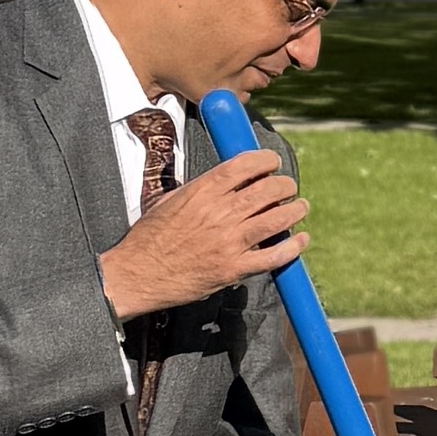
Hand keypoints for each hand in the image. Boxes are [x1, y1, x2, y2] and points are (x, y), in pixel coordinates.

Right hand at [100, 140, 307, 323]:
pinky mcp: (232, 269)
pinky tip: (300, 240)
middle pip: (267, 190)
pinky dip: (292, 247)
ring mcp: (228, 242)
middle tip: (288, 187)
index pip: (244, 166)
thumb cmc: (148, 238)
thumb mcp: (168, 201)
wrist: (136, 274)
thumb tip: (223, 180)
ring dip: (295, 210)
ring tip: (300, 207)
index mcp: (201, 193)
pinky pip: (272, 257)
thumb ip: (199, 190)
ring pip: (276, 220)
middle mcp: (219, 214)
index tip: (273, 162)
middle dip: (284, 185)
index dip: (266, 160)